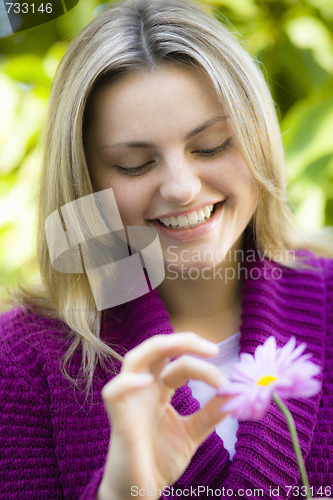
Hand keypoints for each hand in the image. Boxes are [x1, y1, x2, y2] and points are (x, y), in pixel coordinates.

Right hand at [97, 332, 231, 499]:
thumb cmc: (160, 461)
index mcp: (158, 389)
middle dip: (183, 341)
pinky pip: (114, 392)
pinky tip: (147, 381)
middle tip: (212, 349)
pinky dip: (128, 382)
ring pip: (134, 359)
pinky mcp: (119, 418)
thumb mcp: (192, 433)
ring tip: (186, 345)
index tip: (227, 385)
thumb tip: (235, 393)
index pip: (179, 365)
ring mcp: (129, 400)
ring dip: (160, 347)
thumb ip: (210, 413)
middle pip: (156, 350)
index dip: (204, 368)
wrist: (139, 493)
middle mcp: (143, 389)